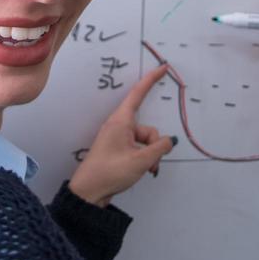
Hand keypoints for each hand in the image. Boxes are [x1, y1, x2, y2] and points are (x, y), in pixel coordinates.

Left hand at [69, 63, 174, 205]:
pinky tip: (145, 172)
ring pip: (145, 141)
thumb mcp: (141, 160)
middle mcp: (119, 126)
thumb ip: (159, 148)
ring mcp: (118, 139)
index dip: (151, 80)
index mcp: (121, 121)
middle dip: (155, 144)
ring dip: (151, 155)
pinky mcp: (118, 150)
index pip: (138, 94)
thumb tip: (170, 141)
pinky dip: (144, 159)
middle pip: (147, 128)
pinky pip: (138, 149)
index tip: (163, 67)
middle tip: (153, 163)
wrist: (88, 192)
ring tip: (148, 171)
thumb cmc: (110, 172)